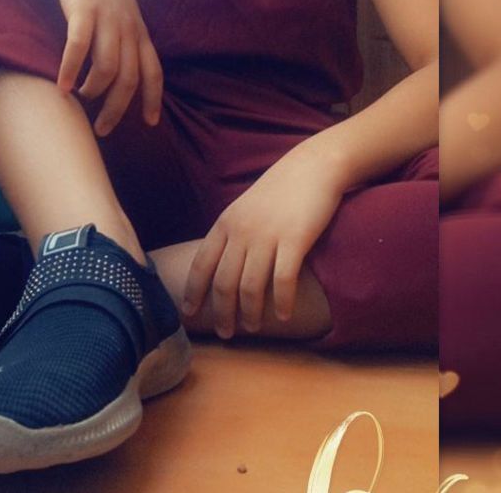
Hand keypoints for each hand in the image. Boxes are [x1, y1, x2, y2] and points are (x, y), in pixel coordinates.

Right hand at [48, 0, 162, 136]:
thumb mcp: (123, 16)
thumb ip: (126, 42)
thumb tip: (122, 75)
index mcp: (139, 33)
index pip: (154, 72)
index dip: (154, 99)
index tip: (150, 123)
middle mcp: (128, 29)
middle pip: (129, 79)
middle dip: (118, 109)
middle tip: (103, 129)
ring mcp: (107, 20)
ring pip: (107, 67)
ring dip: (94, 90)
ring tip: (81, 100)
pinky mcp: (83, 10)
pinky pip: (79, 46)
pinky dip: (71, 69)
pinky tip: (62, 87)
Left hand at [181, 151, 344, 338]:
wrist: (312, 167)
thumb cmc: (279, 190)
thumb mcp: (245, 208)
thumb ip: (232, 234)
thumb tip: (221, 266)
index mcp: (225, 223)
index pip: (201, 264)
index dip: (194, 292)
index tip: (189, 314)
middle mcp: (242, 231)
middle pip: (224, 282)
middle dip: (222, 312)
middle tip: (225, 333)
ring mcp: (267, 235)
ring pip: (251, 287)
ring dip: (251, 313)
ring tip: (254, 327)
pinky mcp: (295, 239)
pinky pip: (283, 280)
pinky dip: (282, 302)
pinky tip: (283, 315)